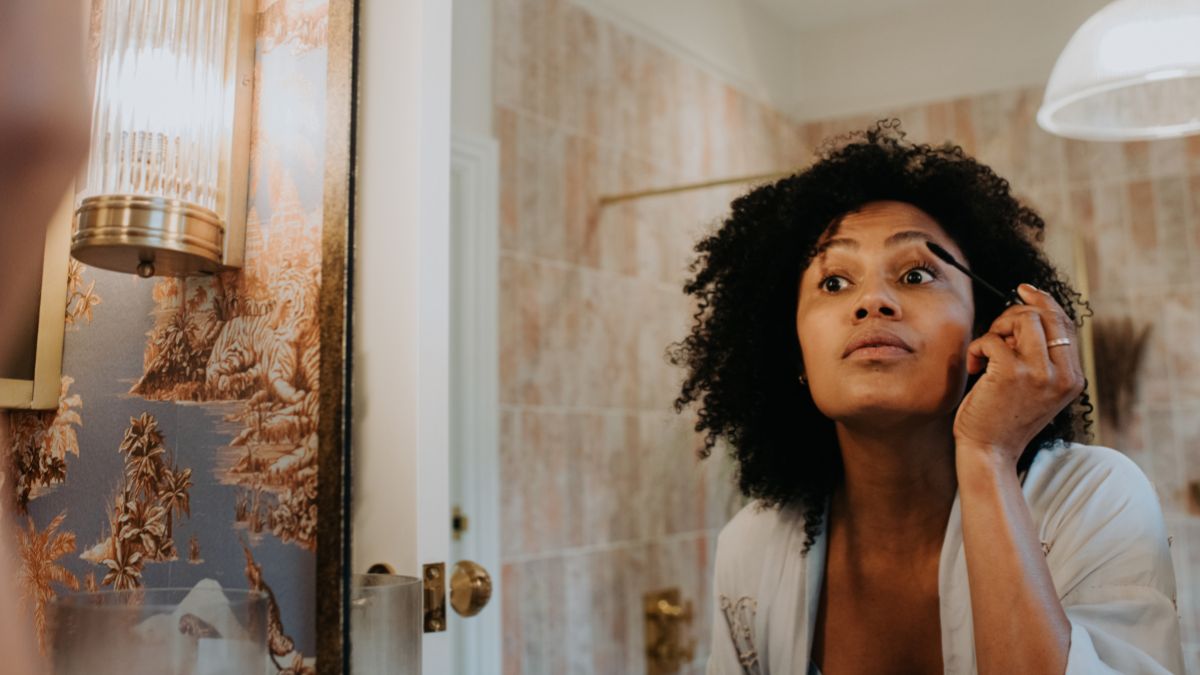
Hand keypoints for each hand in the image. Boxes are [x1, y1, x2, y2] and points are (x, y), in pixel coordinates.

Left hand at [954, 284, 1085, 466]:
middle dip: (1013, 315)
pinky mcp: (1012, 372)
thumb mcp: (1035, 387)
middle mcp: (1063, 374)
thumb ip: (1041, 355)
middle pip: (1045, 315)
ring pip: (1023, 318)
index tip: (1024, 289)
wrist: (989, 451)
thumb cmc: (1004, 417)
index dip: (1043, 302)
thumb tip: (1032, 308)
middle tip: (995, 335)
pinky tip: (975, 368)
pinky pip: (992, 339)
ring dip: (997, 329)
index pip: (1065, 324)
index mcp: (1073, 377)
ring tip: (985, 353)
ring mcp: (1040, 373)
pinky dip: (977, 348)